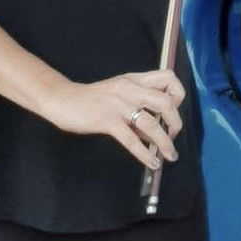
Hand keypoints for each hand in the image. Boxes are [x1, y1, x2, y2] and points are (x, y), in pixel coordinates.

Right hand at [42, 69, 184, 169]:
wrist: (63, 99)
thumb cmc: (91, 99)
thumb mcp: (119, 95)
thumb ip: (138, 109)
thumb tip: (156, 134)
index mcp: (135, 80)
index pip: (168, 77)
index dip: (177, 95)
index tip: (172, 112)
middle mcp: (130, 89)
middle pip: (166, 101)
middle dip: (176, 122)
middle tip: (172, 137)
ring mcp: (119, 104)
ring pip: (152, 123)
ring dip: (165, 143)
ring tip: (170, 156)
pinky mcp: (107, 120)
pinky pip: (131, 139)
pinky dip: (144, 154)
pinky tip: (151, 163)